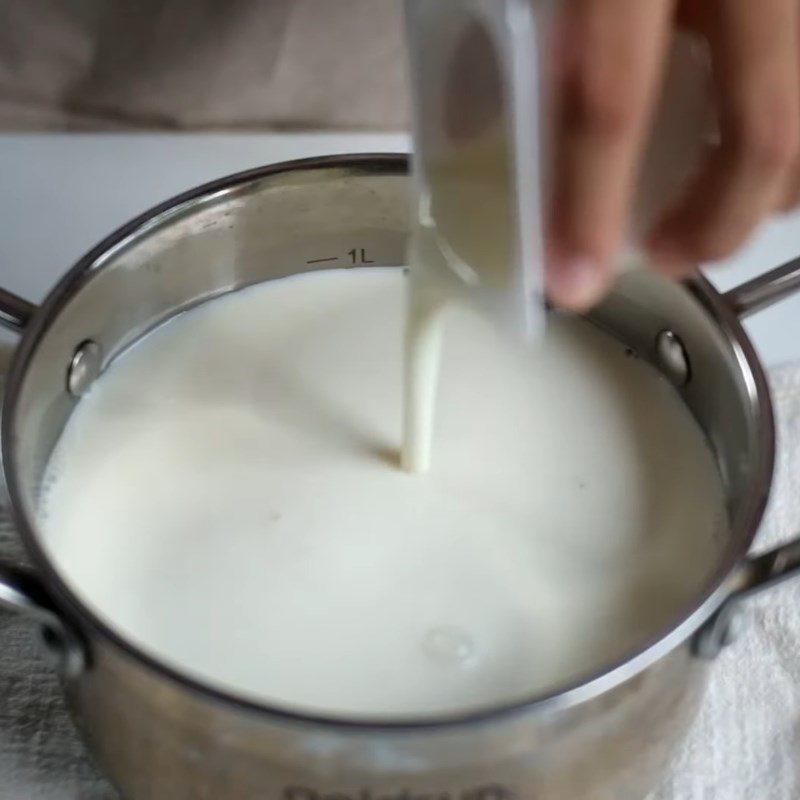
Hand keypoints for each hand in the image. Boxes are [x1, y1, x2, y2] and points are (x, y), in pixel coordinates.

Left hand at [546, 0, 799, 310]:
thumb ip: (526, 29)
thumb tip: (466, 119)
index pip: (615, 103)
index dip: (591, 205)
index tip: (572, 283)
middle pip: (762, 133)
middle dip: (715, 224)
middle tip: (665, 259)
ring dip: (765, 188)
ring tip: (710, 215)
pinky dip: (790, 138)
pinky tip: (745, 140)